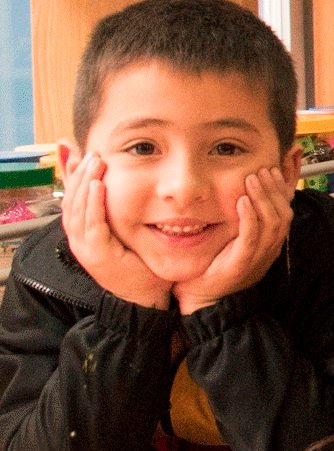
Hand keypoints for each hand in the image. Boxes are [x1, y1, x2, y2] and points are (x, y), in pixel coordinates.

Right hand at [61, 154, 171, 308]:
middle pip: (71, 201)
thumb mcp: (126, 233)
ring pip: (77, 209)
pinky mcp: (98, 255)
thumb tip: (122, 190)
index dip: (73, 176)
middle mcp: (80, 240)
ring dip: (85, 183)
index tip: (77, 153)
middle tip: (90, 153)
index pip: (73, 199)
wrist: (145, 297)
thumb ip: (121, 213)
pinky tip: (98, 186)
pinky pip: (92, 225)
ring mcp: (86, 248)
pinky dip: (93, 204)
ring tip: (94, 162)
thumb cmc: (140, 265)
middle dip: (79, 174)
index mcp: (85, 233)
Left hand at [172, 168, 292, 315]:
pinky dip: (249, 217)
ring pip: (272, 223)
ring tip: (252, 179)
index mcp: (270, 245)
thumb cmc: (214, 270)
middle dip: (274, 189)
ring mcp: (258, 258)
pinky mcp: (242, 263)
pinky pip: (252, 237)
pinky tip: (242, 201)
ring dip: (263, 198)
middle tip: (262, 170)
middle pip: (283, 215)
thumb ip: (242, 224)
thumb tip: (241, 196)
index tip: (271, 171)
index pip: (285, 213)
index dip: (281, 191)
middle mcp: (269, 251)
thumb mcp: (234, 242)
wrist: (204, 302)